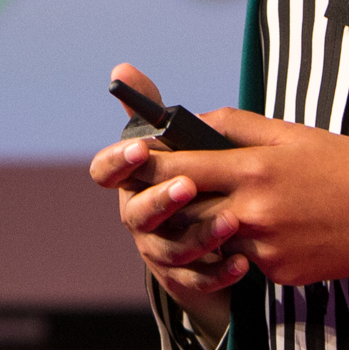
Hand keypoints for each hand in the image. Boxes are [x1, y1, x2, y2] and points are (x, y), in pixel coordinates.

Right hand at [88, 65, 251, 320]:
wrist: (212, 234)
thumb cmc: (192, 174)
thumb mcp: (178, 142)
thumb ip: (152, 109)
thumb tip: (121, 69)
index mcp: (131, 182)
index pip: (105, 171)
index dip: (118, 161)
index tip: (141, 149)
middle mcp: (137, 217)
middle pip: (137, 212)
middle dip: (161, 199)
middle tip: (189, 185)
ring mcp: (157, 251)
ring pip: (169, 249)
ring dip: (198, 236)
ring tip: (231, 222)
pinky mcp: (183, 279)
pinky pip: (197, 280)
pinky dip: (218, 272)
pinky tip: (243, 261)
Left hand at [89, 67, 348, 294]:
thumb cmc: (347, 165)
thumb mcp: (292, 133)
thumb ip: (239, 127)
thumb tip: (196, 121)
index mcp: (255, 167)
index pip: (181, 167)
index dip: (150, 164)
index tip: (130, 158)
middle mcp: (254, 210)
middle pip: (184, 209)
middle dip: (164, 200)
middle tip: (149, 190)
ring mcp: (266, 247)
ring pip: (210, 238)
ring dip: (200, 226)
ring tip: (200, 210)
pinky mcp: (280, 275)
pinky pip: (243, 260)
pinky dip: (240, 247)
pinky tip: (260, 232)